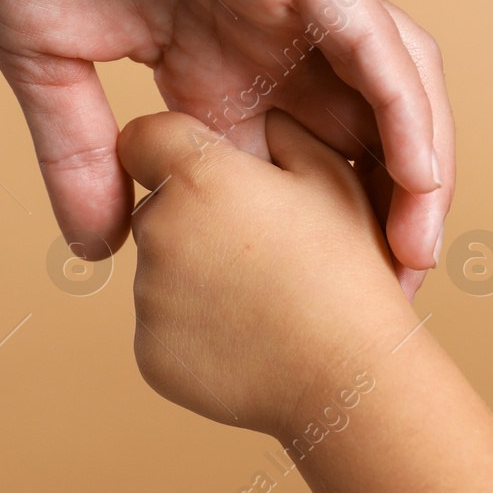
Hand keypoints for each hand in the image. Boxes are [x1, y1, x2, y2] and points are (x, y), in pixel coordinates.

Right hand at [0, 0, 454, 277]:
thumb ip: (79, 154)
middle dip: (378, 222)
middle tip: (388, 307)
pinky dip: (405, 106)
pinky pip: (375, 38)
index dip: (302, 243)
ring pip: (390, 93)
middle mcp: (264, 40)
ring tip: (418, 255)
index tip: (316, 319)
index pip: (276, 172)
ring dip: (416, 175)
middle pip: (352, 141)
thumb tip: (98, 253)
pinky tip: (421, 176)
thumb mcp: (47, 64)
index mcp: (206, 67)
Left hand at [117, 110, 414, 436]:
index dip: (174, 149)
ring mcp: (148, 297)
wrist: (348, 377)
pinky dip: (196, 329)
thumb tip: (259, 116)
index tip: (204, 169)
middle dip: (195, 217)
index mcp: (199, 176)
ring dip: (197, 275)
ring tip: (266, 297)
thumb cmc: (348, 271)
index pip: (143, 138)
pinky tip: (251, 336)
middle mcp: (158, 229)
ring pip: (160, 269)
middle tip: (263, 248)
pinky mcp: (149, 353)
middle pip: (156, 206)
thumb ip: (282, 130)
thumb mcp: (332, 177)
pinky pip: (163, 326)